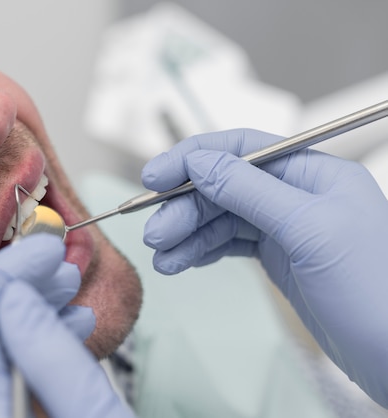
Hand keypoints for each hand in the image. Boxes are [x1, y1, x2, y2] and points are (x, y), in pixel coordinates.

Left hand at [0, 234, 134, 417]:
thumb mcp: (94, 416)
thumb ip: (51, 357)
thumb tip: (18, 295)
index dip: (6, 271)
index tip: (44, 248)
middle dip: (14, 284)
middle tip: (57, 263)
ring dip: (24, 308)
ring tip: (67, 288)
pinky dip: (27, 339)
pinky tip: (64, 325)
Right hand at [142, 128, 387, 407]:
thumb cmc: (372, 289)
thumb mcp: (307, 230)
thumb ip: (248, 191)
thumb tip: (198, 162)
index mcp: (312, 171)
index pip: (241, 149)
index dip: (192, 158)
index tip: (153, 176)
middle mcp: (297, 193)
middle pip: (223, 186)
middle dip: (184, 208)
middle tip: (154, 234)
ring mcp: (286, 225)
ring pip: (221, 217)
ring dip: (187, 234)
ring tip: (163, 258)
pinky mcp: (278, 255)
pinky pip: (229, 243)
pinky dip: (202, 251)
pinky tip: (182, 262)